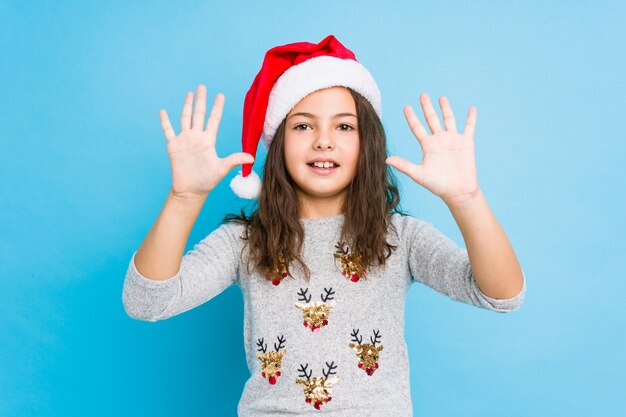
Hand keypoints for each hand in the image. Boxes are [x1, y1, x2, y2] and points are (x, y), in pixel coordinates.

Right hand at [159, 84, 253, 200]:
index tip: (220, 95)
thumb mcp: (222, 168)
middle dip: (201, 100)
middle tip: (202, 86)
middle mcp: (197, 137)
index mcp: (208, 140)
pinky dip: (165, 121)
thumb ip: (235, 160)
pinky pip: (168, 130)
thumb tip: (252, 157)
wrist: (191, 190)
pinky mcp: (173, 146)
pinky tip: (162, 111)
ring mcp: (185, 140)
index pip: (214, 119)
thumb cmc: (207, 181)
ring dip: (186, 106)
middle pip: (199, 114)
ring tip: (188, 93)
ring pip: (185, 118)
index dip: (217, 107)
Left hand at [386, 94, 479, 206]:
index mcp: (428, 146)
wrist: (457, 192)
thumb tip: (386, 159)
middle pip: (432, 119)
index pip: (417, 128)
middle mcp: (439, 140)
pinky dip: (471, 118)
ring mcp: (453, 140)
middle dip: (427, 107)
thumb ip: (404, 165)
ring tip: (441, 98)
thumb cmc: (438, 185)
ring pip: (449, 120)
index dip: (411, 117)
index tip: (406, 107)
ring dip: (445, 109)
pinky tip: (472, 108)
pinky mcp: (466, 143)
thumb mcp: (419, 174)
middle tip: (422, 95)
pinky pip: (469, 127)